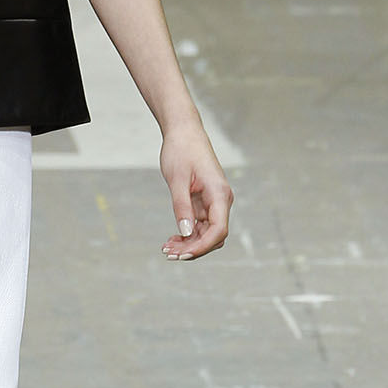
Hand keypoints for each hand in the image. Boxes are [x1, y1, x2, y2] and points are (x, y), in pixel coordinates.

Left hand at [159, 123, 231, 260]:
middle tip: (167, 253)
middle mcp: (221, 200)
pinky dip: (187, 234)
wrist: (183, 132)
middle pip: (214, 236)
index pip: (219, 230)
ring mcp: (214, 202)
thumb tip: (186, 233)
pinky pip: (200, 225)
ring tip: (166, 248)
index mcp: (220, 194)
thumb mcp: (177, 179)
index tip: (182, 255)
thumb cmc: (181, 151)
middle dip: (193, 248)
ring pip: (206, 233)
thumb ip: (182, 207)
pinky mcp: (205, 202)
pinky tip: (172, 239)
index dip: (202, 247)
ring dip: (189, 243)